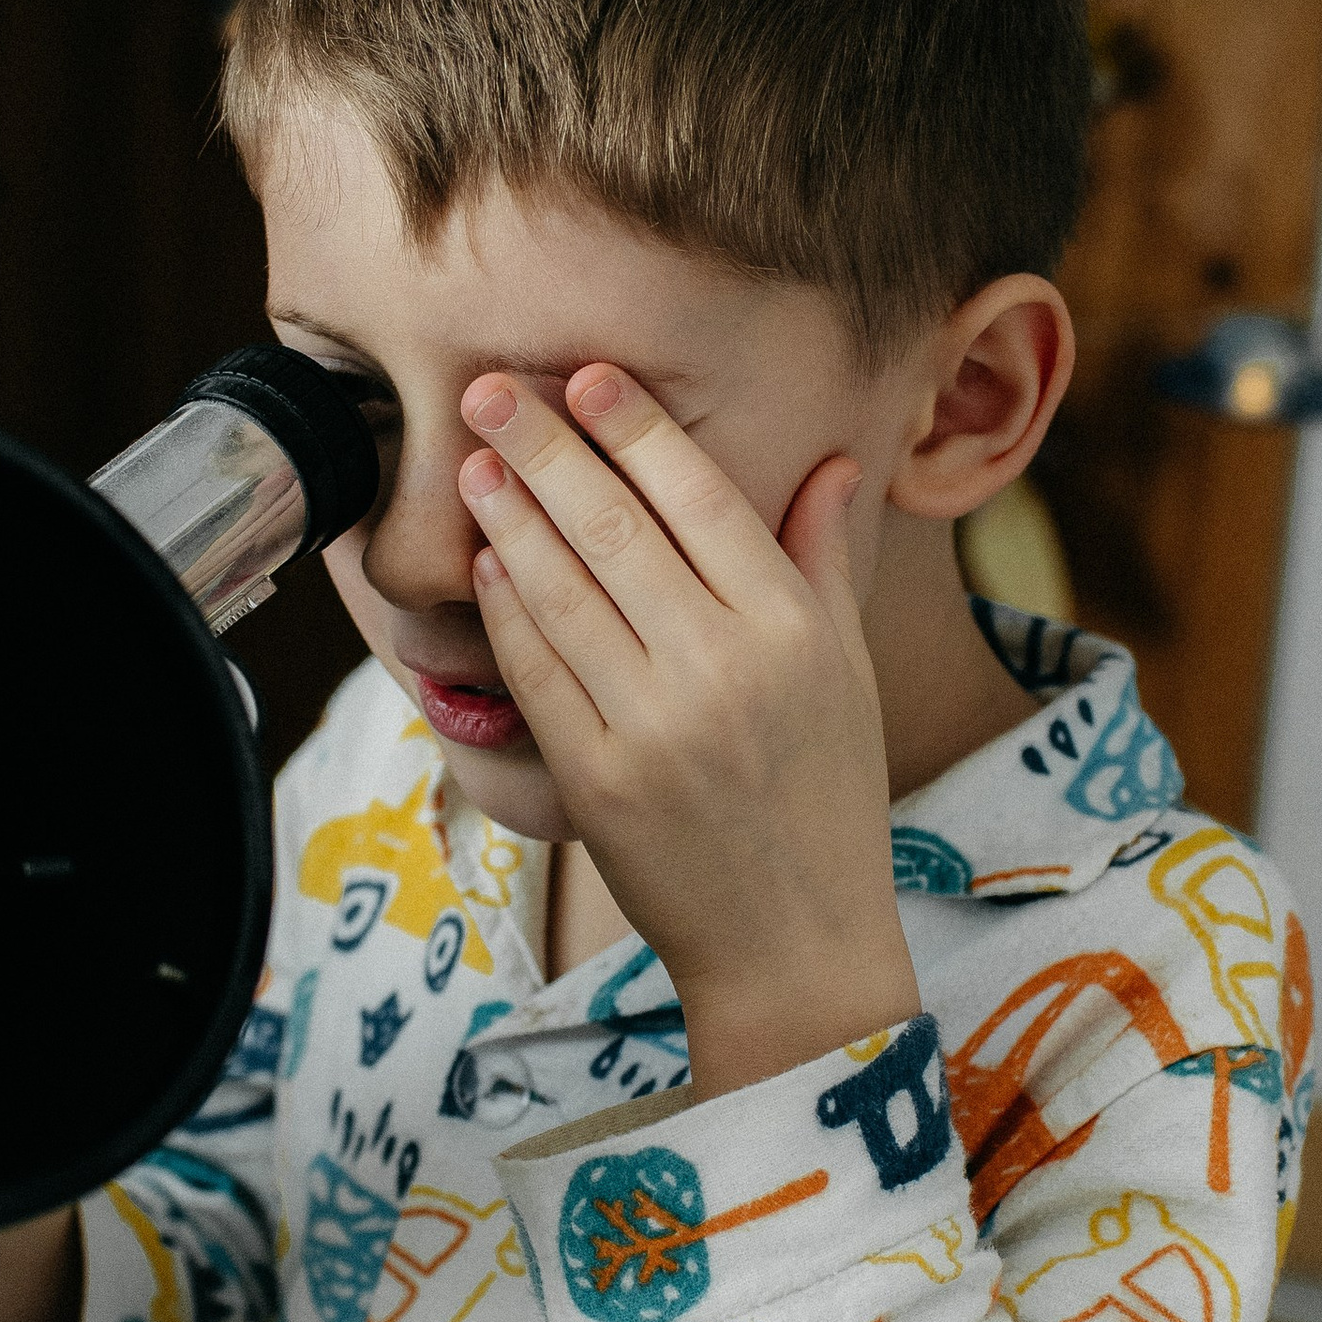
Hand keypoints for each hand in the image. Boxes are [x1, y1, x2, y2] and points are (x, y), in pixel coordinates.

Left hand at [459, 366, 918, 1097]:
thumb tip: (831, 464)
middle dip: (547, 450)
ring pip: (564, 591)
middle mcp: (727, 667)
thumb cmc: (825, 799)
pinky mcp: (598, 780)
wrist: (793, 944)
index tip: (588, 376)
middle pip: (619, 529)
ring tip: (473, 463)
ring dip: (510, 517)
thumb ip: (825, 564)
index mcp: (794, 630)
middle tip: (490, 393)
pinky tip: (487, 563)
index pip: (705, 499)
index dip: (638, 430)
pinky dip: (506, 610)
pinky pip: (538, 672)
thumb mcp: (847, 675)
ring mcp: (656, 725)